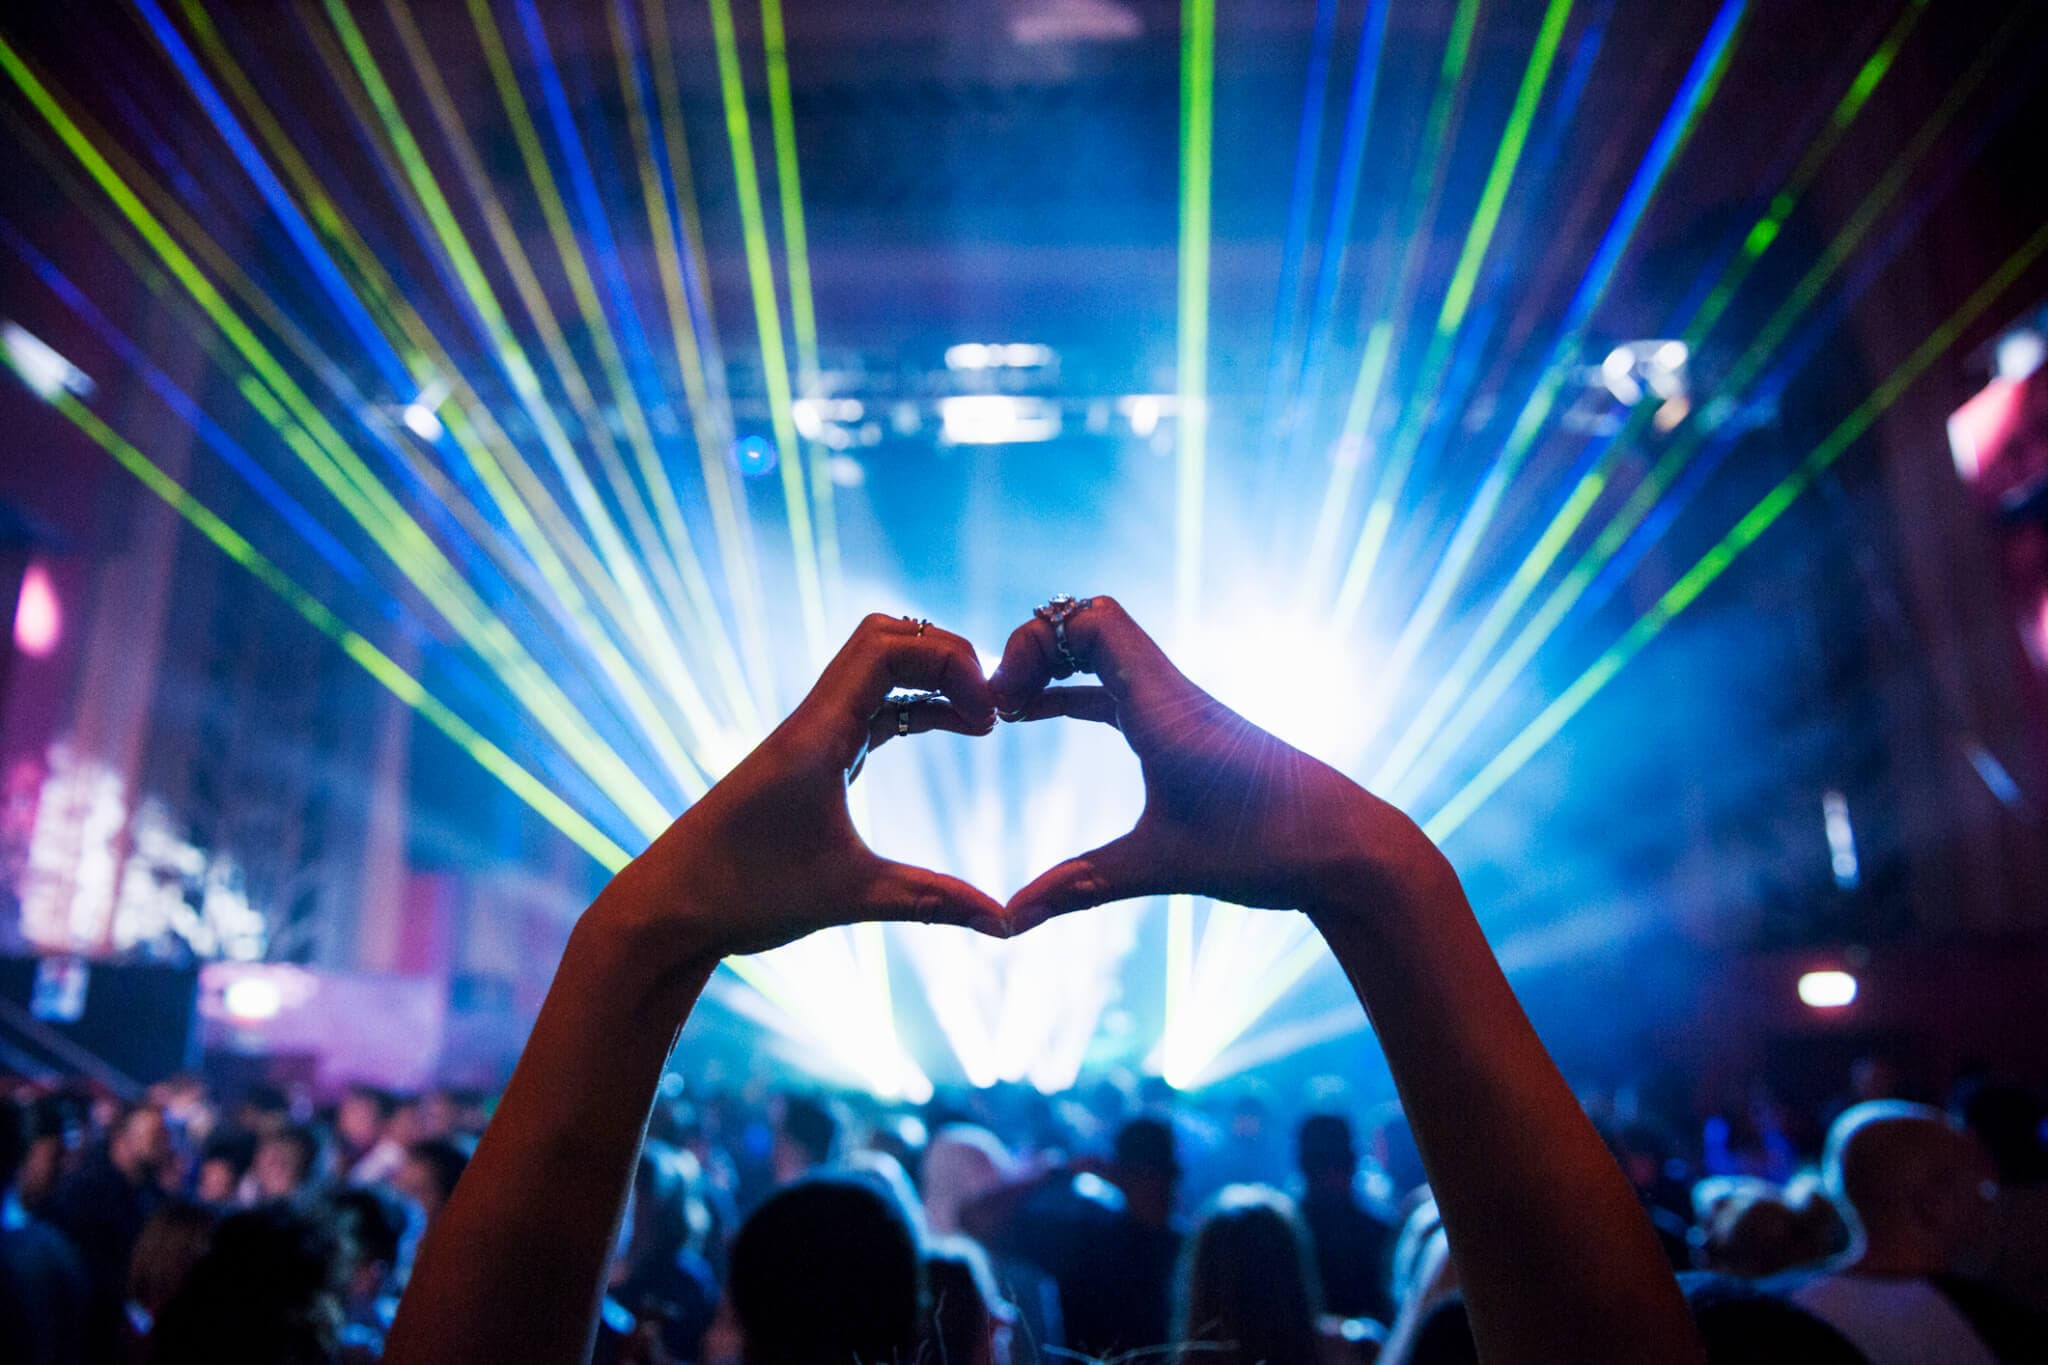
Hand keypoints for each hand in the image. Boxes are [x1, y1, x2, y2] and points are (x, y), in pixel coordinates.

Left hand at [608, 614, 1006, 957]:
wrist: (667, 910)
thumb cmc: (744, 897)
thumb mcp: (849, 898)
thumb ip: (932, 902)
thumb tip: (1007, 924)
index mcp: (817, 735)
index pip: (887, 647)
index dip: (950, 661)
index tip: (989, 718)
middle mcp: (812, 722)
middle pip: (886, 639)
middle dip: (947, 657)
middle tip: (992, 710)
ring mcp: (810, 737)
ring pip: (877, 670)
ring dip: (932, 679)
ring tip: (982, 722)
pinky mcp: (811, 758)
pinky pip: (871, 706)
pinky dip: (915, 706)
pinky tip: (950, 729)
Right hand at [989, 597, 1440, 932]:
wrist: (1352, 852)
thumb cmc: (1269, 850)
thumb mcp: (1162, 868)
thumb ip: (1078, 888)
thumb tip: (1008, 923)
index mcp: (1165, 707)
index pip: (1089, 620)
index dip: (1033, 643)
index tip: (1002, 703)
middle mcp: (1174, 694)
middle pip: (1090, 621)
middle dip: (1034, 647)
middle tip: (997, 703)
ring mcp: (1183, 710)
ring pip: (1107, 651)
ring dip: (1054, 666)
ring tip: (1008, 709)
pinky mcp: (1191, 732)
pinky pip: (1121, 688)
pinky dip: (1077, 692)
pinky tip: (1043, 717)